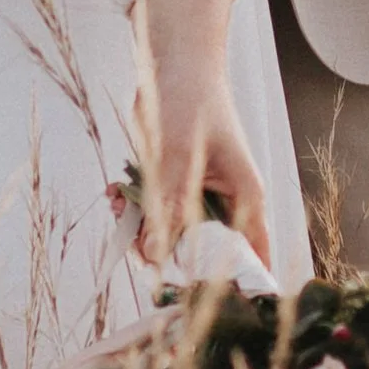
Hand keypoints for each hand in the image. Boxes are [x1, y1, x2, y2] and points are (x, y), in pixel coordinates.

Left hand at [133, 0, 270, 269]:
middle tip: (134, 242)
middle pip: (202, 256)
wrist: (171, 64)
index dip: (232, 288)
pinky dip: (133, 209)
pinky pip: (153, 215)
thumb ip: (170, 205)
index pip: (252, 260)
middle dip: (165, 255)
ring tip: (118, 204)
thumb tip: (155, 256)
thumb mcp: (179, 155)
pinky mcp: (173, 189)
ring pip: (171, 238)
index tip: (196, 305)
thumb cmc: (190, 100)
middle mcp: (225, 205)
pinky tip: (116, 192)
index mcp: (246, 199)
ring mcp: (198, 198)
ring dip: (140, 229)